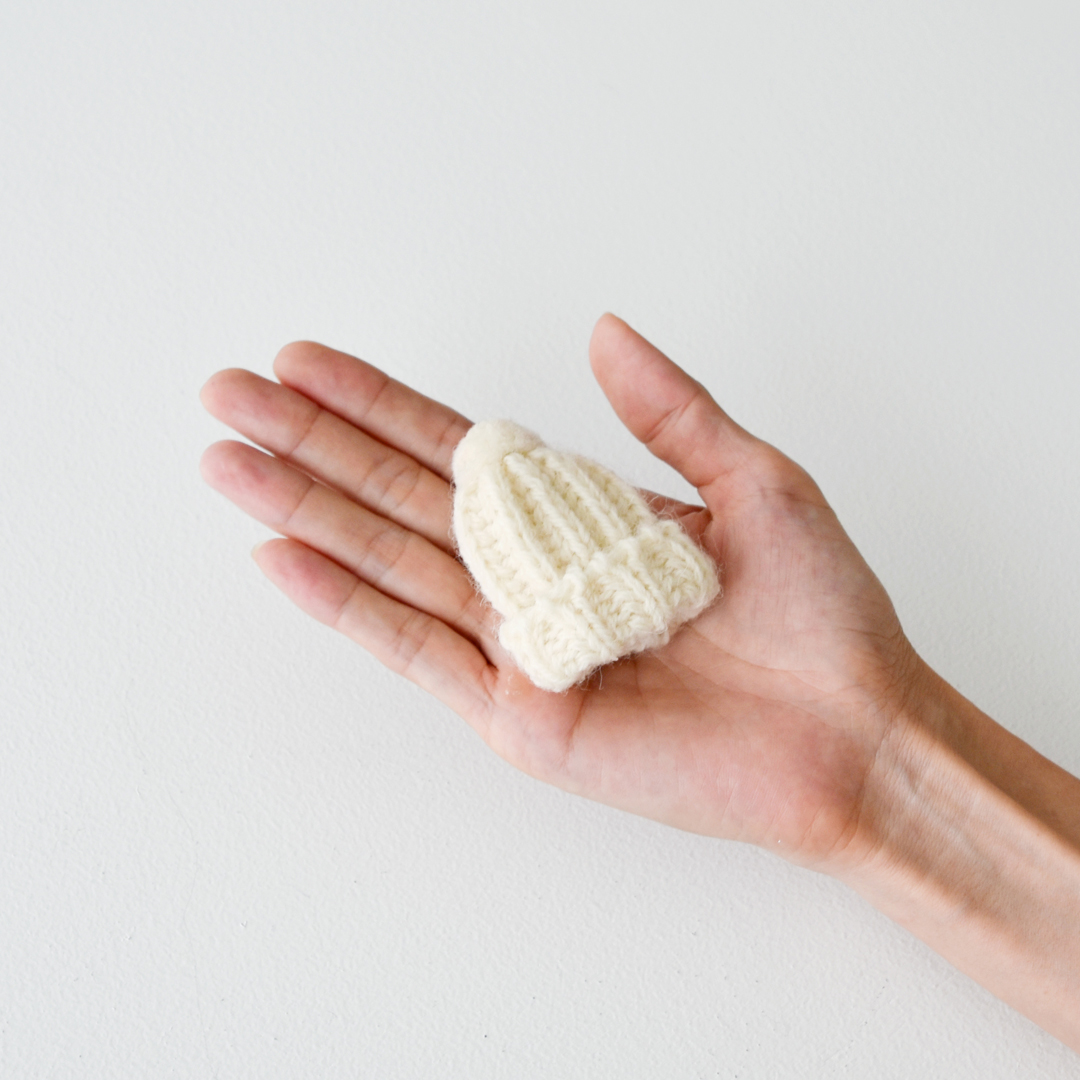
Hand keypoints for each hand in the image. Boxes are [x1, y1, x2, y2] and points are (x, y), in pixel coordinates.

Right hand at [199, 314, 926, 872]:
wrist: (850, 734)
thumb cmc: (817, 613)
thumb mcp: (753, 482)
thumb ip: (669, 410)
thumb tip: (600, 329)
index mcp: (579, 519)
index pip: (456, 451)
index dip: (378, 405)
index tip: (304, 363)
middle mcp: (534, 577)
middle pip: (400, 496)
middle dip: (311, 445)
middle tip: (226, 394)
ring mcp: (518, 646)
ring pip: (391, 563)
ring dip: (305, 512)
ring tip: (227, 463)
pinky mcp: (521, 714)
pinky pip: (419, 651)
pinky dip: (348, 607)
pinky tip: (282, 559)